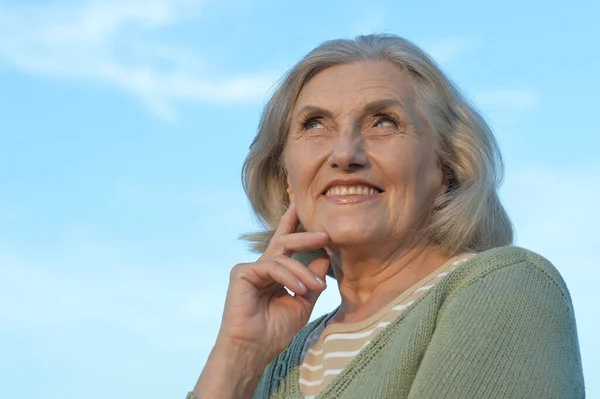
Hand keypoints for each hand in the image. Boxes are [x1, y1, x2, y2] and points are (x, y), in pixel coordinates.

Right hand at [216, 203, 330, 363]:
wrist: (254, 350)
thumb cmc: (275, 330)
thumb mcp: (303, 301)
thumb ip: (312, 279)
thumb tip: (325, 257)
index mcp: (275, 272)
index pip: (286, 242)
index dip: (293, 222)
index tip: (301, 203)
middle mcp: (262, 266)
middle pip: (285, 241)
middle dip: (306, 236)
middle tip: (326, 235)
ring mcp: (250, 268)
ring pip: (282, 256)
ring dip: (303, 271)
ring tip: (316, 287)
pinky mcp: (241, 272)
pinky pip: (272, 266)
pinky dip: (289, 277)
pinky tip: (298, 290)